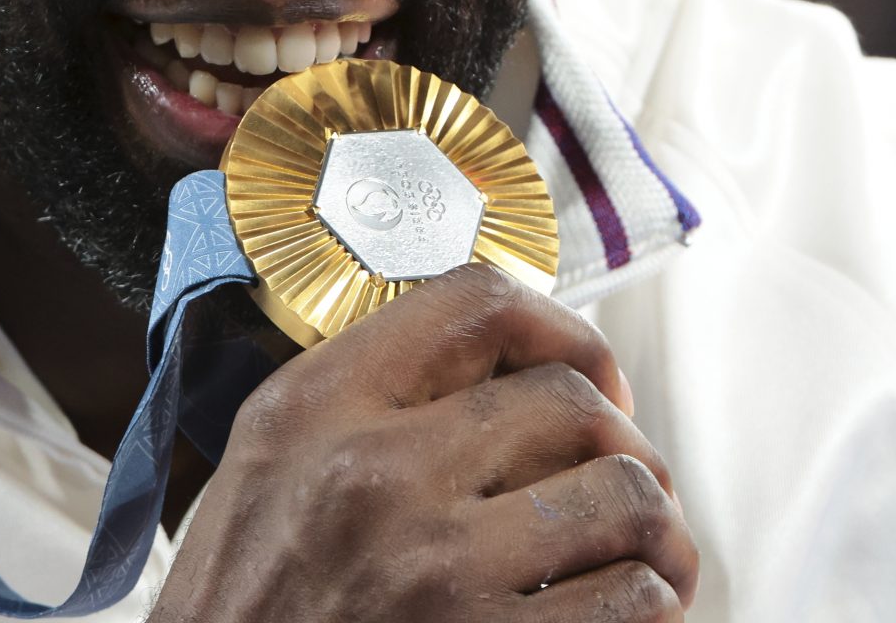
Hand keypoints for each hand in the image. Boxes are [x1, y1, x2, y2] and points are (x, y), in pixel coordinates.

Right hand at [150, 264, 697, 620]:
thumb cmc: (242, 605)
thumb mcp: (266, 464)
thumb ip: (360, 398)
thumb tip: (498, 366)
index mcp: (317, 408)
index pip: (474, 303)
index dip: (558, 325)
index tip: (583, 368)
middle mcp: (375, 473)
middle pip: (568, 400)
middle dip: (621, 436)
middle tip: (623, 470)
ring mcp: (433, 569)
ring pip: (621, 496)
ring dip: (653, 523)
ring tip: (643, 544)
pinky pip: (629, 601)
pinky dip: (649, 601)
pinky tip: (624, 607)